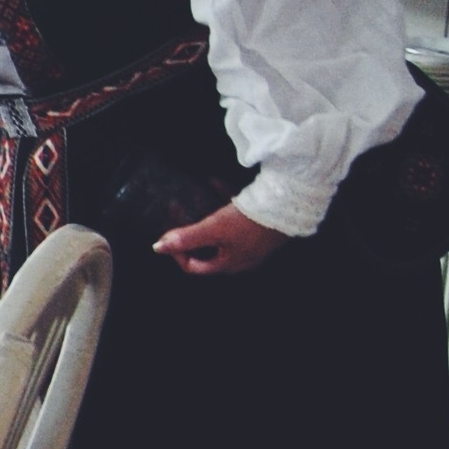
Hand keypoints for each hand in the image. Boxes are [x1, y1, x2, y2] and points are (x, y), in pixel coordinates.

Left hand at [154, 202, 288, 275]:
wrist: (291, 204)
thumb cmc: (251, 221)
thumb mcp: (214, 229)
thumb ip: (187, 238)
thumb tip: (158, 247)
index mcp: (229, 263)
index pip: (195, 267)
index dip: (177, 253)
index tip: (168, 234)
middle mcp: (242, 256)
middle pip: (207, 248)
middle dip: (190, 230)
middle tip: (179, 213)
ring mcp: (253, 241)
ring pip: (220, 229)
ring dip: (206, 212)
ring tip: (194, 194)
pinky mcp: (261, 223)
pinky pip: (235, 214)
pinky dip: (223, 200)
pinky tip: (214, 181)